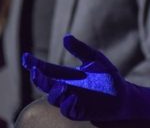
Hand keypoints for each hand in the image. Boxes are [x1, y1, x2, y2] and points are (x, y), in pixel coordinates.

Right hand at [22, 35, 149, 124]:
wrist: (124, 95)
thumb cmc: (108, 77)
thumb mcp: (95, 59)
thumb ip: (80, 49)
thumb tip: (66, 37)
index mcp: (66, 75)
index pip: (46, 69)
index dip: (34, 64)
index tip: (25, 57)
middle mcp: (65, 88)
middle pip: (45, 84)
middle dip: (38, 78)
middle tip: (35, 71)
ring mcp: (72, 100)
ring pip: (54, 98)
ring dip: (54, 92)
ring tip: (61, 86)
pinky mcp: (80, 111)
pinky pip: (68, 110)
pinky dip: (68, 104)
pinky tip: (72, 97)